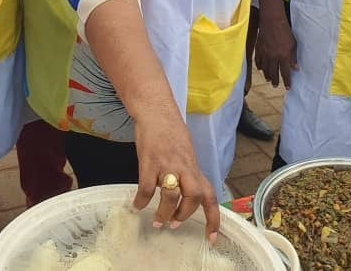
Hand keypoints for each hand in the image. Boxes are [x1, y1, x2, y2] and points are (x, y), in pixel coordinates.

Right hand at [132, 108, 219, 242]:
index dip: (213, 218)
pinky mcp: (149, 161)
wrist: (155, 111)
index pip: (210, 195)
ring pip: (172, 195)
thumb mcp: (185, 153)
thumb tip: (185, 194)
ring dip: (164, 212)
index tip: (212, 238)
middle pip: (194, 196)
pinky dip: (142, 200)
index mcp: (194, 167)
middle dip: (184, 215)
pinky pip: (147, 187)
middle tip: (174, 225)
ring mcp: (167, 164)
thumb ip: (187, 173)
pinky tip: (136, 206)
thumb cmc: (170, 131)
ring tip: (157, 220)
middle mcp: (184, 167)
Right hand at [254, 6, 297, 88]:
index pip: (285, 73)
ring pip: (265, 69)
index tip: (287, 87)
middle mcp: (273, 57)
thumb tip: (295, 68)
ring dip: (267, 75)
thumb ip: (293, 57)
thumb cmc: (285, 31)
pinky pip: (258, 61)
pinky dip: (260, 66)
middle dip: (275, 80)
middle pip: (273, 73)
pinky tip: (261, 69)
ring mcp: (265, 54)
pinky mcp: (258, 49)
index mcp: (283, 56)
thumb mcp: (293, 44)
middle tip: (275, 85)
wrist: (272, 21)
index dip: (287, 81)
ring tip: (268, 79)